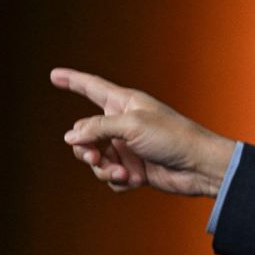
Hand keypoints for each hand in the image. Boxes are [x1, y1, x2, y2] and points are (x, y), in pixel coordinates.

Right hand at [50, 67, 235, 196]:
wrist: (201, 168)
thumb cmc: (173, 137)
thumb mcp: (132, 125)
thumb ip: (97, 128)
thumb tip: (70, 137)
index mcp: (124, 103)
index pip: (92, 87)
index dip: (72, 80)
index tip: (54, 74)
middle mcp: (123, 124)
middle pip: (84, 134)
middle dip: (85, 148)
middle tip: (95, 157)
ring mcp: (127, 148)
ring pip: (94, 159)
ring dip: (104, 168)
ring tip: (124, 173)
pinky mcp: (133, 169)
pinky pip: (109, 177)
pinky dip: (118, 180)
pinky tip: (136, 180)